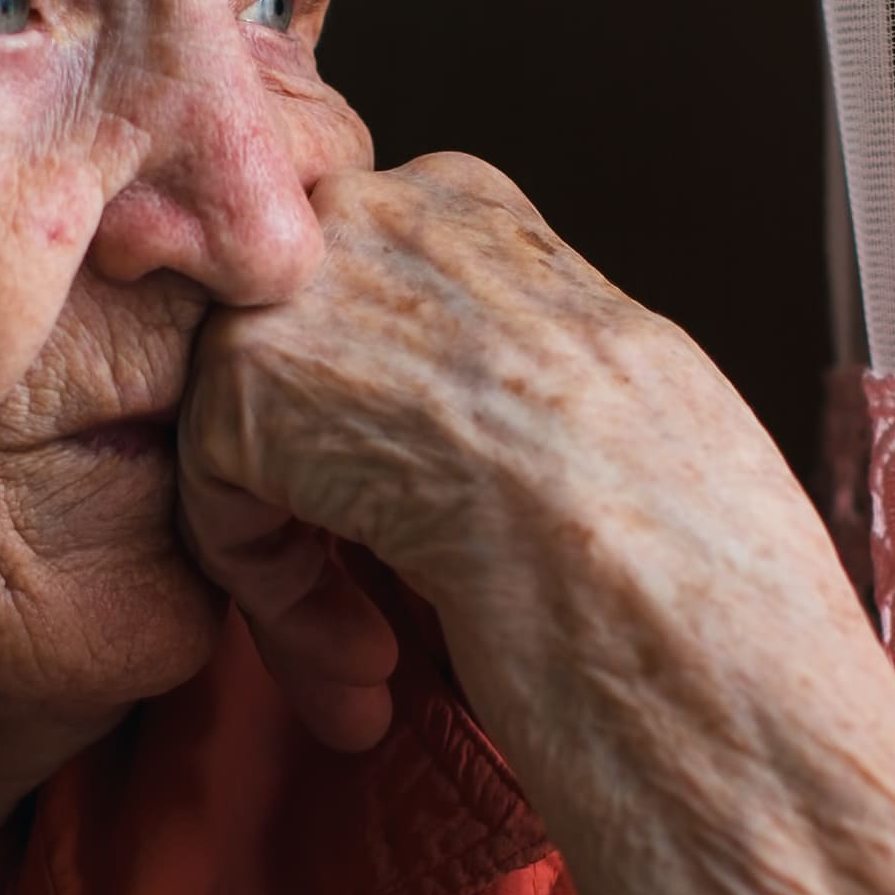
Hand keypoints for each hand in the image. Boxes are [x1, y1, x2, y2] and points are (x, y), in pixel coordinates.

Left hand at [179, 155, 894, 894]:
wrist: (668, 579)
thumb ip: (471, 377)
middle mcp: (394, 218)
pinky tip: (362, 669)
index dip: (372, 454)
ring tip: (371, 680)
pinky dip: (273, 599)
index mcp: (479, 214)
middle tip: (377, 639)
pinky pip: (215, 495)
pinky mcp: (254, 375)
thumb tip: (404, 425)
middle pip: (292, 370)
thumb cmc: (679, 531)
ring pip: (249, 440)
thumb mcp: (593, 401)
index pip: (363, 313)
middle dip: (320, 518)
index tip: (420, 564)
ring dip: (301, 580)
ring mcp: (318, 287)